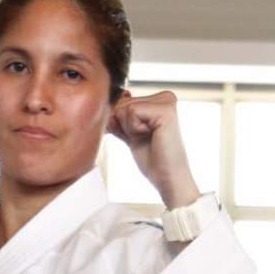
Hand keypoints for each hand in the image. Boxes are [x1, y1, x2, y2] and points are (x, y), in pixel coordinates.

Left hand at [107, 90, 199, 208]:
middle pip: (122, 103)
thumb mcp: (131, 135)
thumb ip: (120, 121)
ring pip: (125, 107)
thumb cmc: (153, 160)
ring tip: (149, 137)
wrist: (167, 177)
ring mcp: (166, 101)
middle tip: (145, 138)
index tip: (141, 136)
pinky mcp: (165, 110)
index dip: (122, 125)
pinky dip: (134, 129)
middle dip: (125, 126)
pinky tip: (150, 136)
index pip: (122, 102)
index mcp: (159, 100)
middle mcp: (165, 96)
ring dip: (129, 129)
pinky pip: (131, 111)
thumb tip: (107, 107)